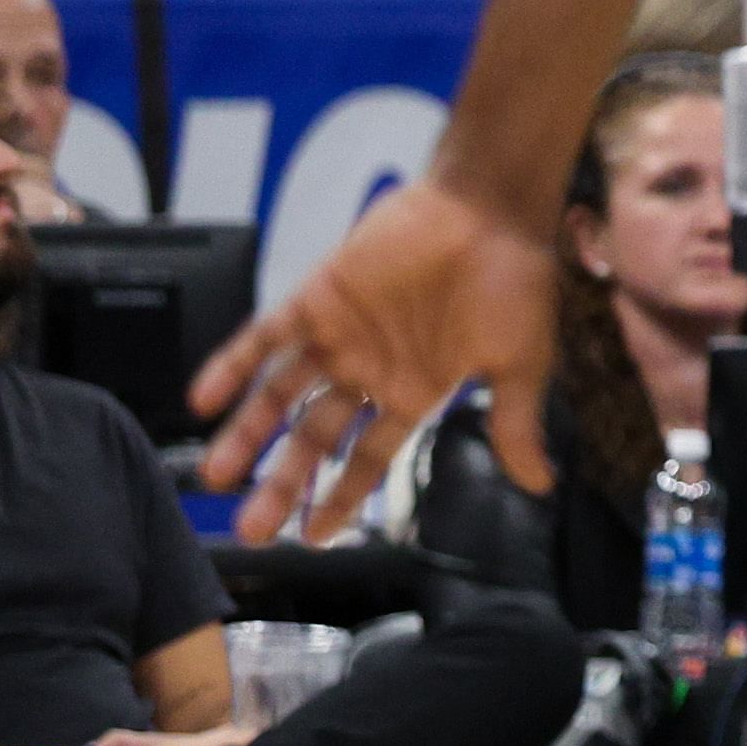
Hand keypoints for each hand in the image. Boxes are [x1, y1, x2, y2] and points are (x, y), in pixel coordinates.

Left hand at [193, 172, 561, 539]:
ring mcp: (339, 336)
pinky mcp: (316, 298)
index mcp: (415, 392)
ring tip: (218, 476)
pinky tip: (205, 398)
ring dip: (249, 434)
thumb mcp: (521, 365)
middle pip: (315, 438)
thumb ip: (516, 425)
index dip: (341, 497)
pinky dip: (233, 366)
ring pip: (281, 396)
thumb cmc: (514, 283)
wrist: (488, 209)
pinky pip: (264, 338)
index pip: (368, 457)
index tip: (314, 536)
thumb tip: (540, 485)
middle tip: (254, 529)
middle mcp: (369, 370)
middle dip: (284, 483)